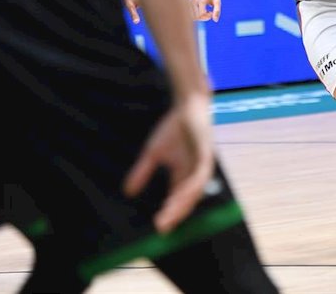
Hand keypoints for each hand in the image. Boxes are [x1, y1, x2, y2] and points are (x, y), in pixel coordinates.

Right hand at [123, 92, 214, 232]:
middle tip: (162, 228)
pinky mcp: (207, 154)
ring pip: (195, 191)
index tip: (158, 229)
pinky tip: (181, 195)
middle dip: (175, 214)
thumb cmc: (173, 128)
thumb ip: (143, 172)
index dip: (170, 214)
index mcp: (185, 175)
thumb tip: (127, 192)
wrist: (187, 106)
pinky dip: (191, 186)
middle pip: (187, 200)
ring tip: (169, 215)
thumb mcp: (153, 153)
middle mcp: (196, 174)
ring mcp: (203, 165)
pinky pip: (201, 174)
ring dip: (182, 203)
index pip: (178, 199)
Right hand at [190, 0, 220, 21]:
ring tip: (205, 12)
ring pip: (192, 17)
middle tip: (209, 13)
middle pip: (195, 17)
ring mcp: (189, 3)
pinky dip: (196, 16)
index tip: (212, 12)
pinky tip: (201, 11)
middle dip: (203, 18)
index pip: (201, 14)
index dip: (208, 16)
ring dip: (199, 18)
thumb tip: (215, 21)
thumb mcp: (218, 1)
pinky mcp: (188, 4)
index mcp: (201, 0)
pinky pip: (190, 14)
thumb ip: (217, 10)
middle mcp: (193, 2)